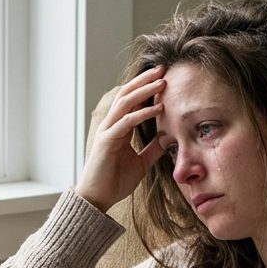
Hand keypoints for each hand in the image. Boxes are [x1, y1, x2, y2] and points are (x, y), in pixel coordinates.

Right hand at [75, 65, 169, 211]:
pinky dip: (142, 113)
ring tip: (162, 82)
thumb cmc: (115, 182)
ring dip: (144, 91)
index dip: (145, 87)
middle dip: (145, 80)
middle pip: (127, 94)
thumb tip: (168, 139)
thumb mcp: (141, 163)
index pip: (131, 100)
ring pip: (125, 103)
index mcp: (118, 128)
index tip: (164, 77)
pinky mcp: (106, 141)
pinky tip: (158, 108)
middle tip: (163, 68)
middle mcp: (111, 125)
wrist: (98, 199)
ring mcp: (107, 131)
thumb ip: (152, 150)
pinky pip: (126, 122)